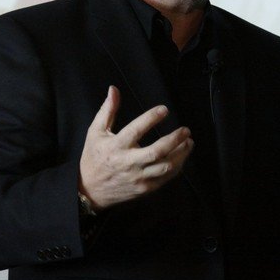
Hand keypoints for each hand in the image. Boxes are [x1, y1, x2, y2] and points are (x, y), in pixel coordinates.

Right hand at [78, 86, 192, 210]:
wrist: (90, 190)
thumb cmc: (94, 157)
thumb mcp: (95, 132)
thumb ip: (107, 110)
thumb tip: (114, 89)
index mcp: (116, 147)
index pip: (135, 130)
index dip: (151, 118)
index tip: (164, 110)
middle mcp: (128, 163)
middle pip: (156, 151)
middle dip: (174, 140)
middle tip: (185, 130)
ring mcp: (138, 177)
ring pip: (165, 166)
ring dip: (181, 153)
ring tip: (189, 141)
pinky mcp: (145, 188)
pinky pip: (166, 177)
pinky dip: (177, 166)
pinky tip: (182, 155)